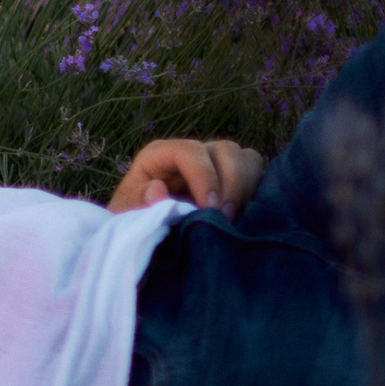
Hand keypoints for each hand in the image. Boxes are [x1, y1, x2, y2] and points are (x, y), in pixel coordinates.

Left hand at [109, 138, 263, 215]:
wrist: (148, 235)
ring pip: (247, 158)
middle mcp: (192, 153)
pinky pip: (258, 173)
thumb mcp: (125, 215)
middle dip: (231, 184)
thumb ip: (137, 203)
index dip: (204, 176)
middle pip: (225, 150)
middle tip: (225, 219)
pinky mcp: (235, 180)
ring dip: (246, 188)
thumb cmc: (134, 221)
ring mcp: (216, 164)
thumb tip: (157, 190)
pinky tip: (246, 216)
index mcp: (160, 155)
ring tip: (234, 219)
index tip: (209, 208)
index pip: (189, 151)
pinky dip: (257, 191)